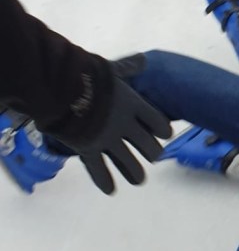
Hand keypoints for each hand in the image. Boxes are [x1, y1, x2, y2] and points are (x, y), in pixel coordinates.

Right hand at [58, 78, 171, 193]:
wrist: (61, 86)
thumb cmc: (85, 74)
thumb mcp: (111, 70)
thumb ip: (128, 68)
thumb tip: (142, 60)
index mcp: (133, 104)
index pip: (158, 122)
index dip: (162, 130)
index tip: (165, 135)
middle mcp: (124, 124)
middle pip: (148, 146)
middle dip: (153, 153)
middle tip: (153, 156)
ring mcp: (107, 139)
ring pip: (129, 163)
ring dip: (135, 173)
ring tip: (139, 180)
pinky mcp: (88, 149)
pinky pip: (99, 170)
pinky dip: (104, 181)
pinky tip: (111, 190)